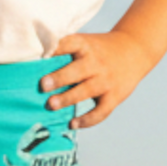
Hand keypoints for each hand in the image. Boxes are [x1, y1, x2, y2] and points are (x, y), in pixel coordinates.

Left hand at [39, 30, 155, 129]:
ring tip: (51, 105)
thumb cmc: (99, 48)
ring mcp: (106, 80)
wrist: (135, 50)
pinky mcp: (115, 96)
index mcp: (86, 45)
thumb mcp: (85, 42)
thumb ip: (64, 50)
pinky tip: (72, 124)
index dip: (55, 49)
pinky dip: (87, 120)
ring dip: (68, 99)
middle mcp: (97, 62)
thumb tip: (31, 64)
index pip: (69, 44)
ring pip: (87, 91)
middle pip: (77, 70)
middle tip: (43, 85)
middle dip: (60, 78)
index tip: (40, 56)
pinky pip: (101, 111)